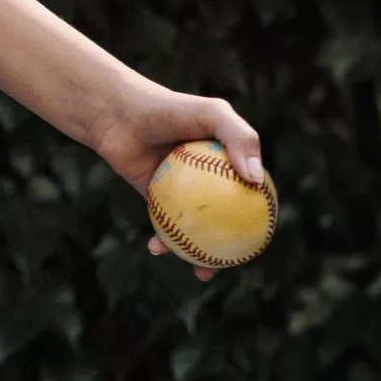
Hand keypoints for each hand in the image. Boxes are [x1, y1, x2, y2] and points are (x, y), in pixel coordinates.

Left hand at [92, 84, 262, 281]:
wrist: (117, 112)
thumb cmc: (168, 108)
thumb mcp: (212, 114)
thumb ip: (240, 138)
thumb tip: (256, 181)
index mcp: (227, 163)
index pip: (252, 196)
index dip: (262, 220)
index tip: (263, 240)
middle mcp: (207, 179)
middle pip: (226, 219)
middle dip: (233, 247)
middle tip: (234, 263)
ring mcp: (180, 190)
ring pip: (194, 229)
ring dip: (198, 254)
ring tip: (201, 271)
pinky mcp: (153, 196)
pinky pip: (162, 224)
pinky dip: (162, 239)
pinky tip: (158, 248)